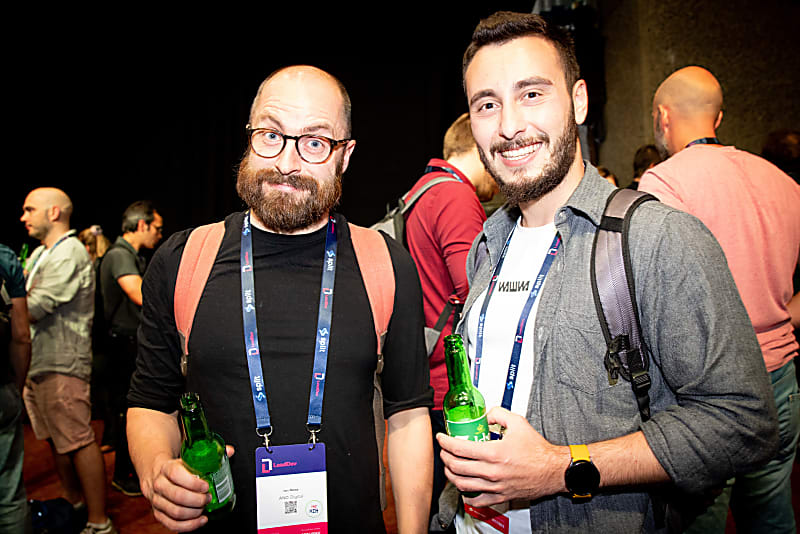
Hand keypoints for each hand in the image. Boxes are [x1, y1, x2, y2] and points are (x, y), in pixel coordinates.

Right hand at [143, 446, 235, 531]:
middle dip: (197, 499)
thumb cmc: (179, 468)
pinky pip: (172, 524)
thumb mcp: (189, 458)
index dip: (193, 483)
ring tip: (204, 507)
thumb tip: (230, 451)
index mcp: (167, 468)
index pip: (176, 475)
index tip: (206, 486)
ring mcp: (157, 501)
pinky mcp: (159, 514)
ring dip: (194, 512)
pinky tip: (200, 520)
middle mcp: (159, 485)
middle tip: (208, 498)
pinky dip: (189, 525)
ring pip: (175, 512)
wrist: (158, 475)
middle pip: (177, 496)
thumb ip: (210, 454)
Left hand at [437, 407, 568, 506]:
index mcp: (494, 453)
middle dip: (445, 457)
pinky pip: (477, 501)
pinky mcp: (500, 496)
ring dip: (451, 475)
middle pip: (457, 467)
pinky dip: (466, 495)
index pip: (460, 449)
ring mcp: (495, 486)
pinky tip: (464, 487)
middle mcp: (492, 472)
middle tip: (444, 451)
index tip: (441, 438)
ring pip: (463, 485)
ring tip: (449, 467)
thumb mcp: (518, 422)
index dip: (445, 442)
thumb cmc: (538, 450)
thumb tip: (486, 414)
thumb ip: (499, 413)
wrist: (553, 470)